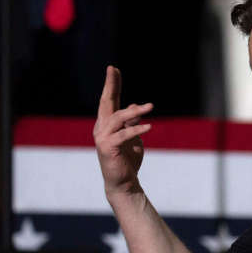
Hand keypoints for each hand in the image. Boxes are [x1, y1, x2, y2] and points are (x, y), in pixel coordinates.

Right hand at [93, 66, 152, 198]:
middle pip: (105, 103)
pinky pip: (123, 135)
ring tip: (150, 107)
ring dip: (134, 111)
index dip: (112, 85)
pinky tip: (149, 127)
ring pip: (117, 118)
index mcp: (107, 124)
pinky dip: (136, 130)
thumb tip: (134, 106)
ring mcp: (102, 137)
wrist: (123, 182)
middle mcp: (101, 128)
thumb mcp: (132, 137)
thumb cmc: (128, 159)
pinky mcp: (107, 148)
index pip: (109, 101)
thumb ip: (131, 122)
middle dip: (110, 85)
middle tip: (113, 70)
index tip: (113, 69)